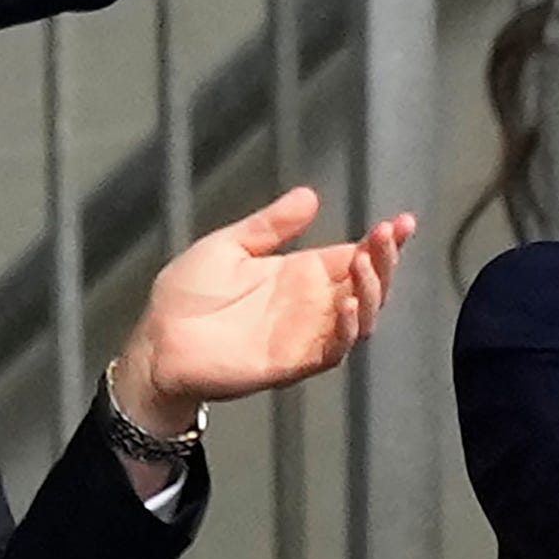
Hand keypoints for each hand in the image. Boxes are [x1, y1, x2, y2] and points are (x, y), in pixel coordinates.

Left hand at [110, 190, 413, 435]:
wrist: (157, 343)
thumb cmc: (186, 299)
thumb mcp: (229, 246)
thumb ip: (270, 225)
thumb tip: (309, 196)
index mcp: (301, 274)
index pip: (355, 256)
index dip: (382, 242)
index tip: (401, 221)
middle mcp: (312, 305)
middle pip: (368, 285)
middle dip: (385, 260)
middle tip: (387, 236)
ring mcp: (306, 334)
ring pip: (362, 317)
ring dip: (373, 290)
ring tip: (368, 262)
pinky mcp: (295, 361)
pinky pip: (335, 349)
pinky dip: (349, 329)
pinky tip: (350, 304)